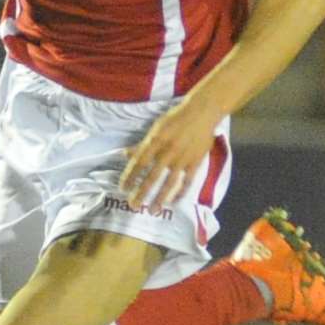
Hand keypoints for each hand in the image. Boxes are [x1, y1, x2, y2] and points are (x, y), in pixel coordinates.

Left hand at [120, 96, 224, 211]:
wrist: (203, 113)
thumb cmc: (176, 118)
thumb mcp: (156, 127)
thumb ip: (142, 144)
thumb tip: (125, 154)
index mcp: (157, 141)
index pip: (139, 162)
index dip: (130, 176)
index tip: (122, 188)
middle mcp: (168, 152)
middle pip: (152, 176)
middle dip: (141, 192)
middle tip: (133, 205)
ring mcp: (183, 159)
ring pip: (169, 183)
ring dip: (159, 198)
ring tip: (152, 210)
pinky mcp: (196, 162)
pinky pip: (187, 181)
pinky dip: (180, 193)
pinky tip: (172, 202)